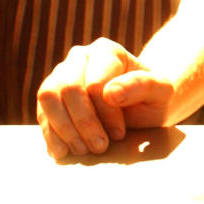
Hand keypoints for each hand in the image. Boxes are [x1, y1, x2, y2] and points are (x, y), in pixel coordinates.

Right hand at [36, 38, 173, 159]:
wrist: (144, 105)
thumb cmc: (154, 97)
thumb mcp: (161, 92)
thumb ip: (143, 86)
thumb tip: (110, 93)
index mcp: (107, 51)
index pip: (96, 83)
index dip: (105, 112)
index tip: (119, 133)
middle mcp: (80, 57)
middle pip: (69, 89)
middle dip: (83, 123)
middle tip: (100, 147)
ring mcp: (61, 75)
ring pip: (49, 98)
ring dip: (64, 129)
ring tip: (84, 151)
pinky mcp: (51, 97)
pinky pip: (42, 113)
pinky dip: (51, 134)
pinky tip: (64, 152)